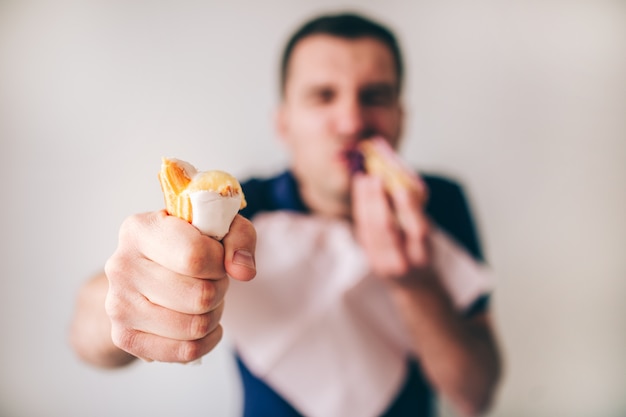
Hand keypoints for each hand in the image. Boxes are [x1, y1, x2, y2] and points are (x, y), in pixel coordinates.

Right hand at [103, 210, 255, 362]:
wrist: (144, 272)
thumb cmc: (186, 244)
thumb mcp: (218, 227)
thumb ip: (240, 238)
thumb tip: (243, 271)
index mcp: (140, 230)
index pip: (195, 256)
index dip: (220, 262)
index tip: (217, 258)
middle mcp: (122, 266)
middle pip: (199, 296)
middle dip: (219, 290)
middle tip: (213, 281)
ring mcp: (119, 305)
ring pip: (195, 326)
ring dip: (214, 315)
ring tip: (207, 300)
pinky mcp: (125, 337)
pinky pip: (185, 351)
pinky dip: (207, 341)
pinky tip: (206, 326)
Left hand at [351, 173, 431, 280]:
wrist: (413, 284)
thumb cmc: (423, 253)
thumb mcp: (428, 238)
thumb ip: (416, 218)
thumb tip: (401, 184)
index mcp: (422, 256)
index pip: (417, 231)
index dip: (408, 209)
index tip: (400, 188)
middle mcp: (401, 263)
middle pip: (386, 230)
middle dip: (378, 201)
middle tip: (374, 177)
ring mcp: (382, 263)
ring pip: (369, 230)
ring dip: (364, 202)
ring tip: (363, 180)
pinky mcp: (369, 258)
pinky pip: (362, 231)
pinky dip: (360, 210)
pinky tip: (359, 194)